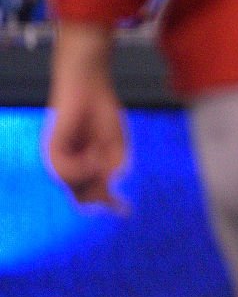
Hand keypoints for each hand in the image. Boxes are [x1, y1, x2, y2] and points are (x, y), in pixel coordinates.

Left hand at [47, 78, 126, 209]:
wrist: (90, 86)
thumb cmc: (103, 112)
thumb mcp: (116, 144)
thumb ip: (113, 166)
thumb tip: (111, 184)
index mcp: (85, 166)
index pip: (92, 193)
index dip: (108, 203)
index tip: (126, 210)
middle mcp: (69, 166)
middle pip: (81, 196)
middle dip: (100, 197)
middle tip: (115, 196)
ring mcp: (60, 159)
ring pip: (73, 185)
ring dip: (92, 175)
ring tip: (101, 153)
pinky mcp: (52, 150)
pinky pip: (64, 171)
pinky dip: (82, 167)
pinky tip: (93, 153)